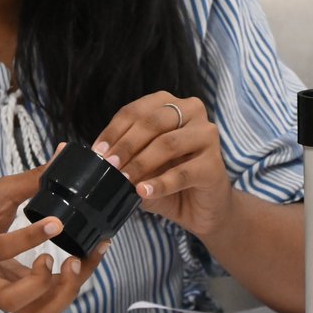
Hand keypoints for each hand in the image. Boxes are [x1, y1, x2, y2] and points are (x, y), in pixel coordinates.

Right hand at [0, 149, 105, 312]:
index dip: (29, 237)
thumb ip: (29, 180)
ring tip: (77, 262)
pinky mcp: (20, 305)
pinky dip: (69, 292)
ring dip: (64, 293)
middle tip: (66, 258)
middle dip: (44, 282)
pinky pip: (47, 311)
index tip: (57, 222)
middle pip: (10, 300)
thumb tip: (63, 152)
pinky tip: (81, 265)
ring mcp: (3, 298)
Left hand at [93, 92, 233, 238]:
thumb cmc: (170, 180)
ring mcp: (207, 135)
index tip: (98, 151)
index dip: (114, 130)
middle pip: (152, 122)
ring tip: (124, 180)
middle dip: (126, 145)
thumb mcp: (143, 165)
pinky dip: (160, 183)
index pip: (136, 111)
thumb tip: (101, 160)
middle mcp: (191, 112)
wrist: (202, 208)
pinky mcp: (214, 163)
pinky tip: (144, 192)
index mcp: (170, 105)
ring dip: (141, 163)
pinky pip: (182, 172)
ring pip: (167, 143)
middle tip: (109, 165)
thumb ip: (126, 157)